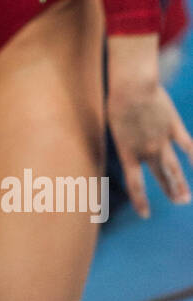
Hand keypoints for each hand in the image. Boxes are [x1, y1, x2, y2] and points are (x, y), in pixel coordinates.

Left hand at [108, 82, 192, 217]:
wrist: (132, 87)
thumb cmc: (116, 102)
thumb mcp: (114, 126)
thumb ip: (124, 141)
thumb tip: (130, 148)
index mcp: (128, 153)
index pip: (135, 184)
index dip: (140, 201)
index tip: (145, 214)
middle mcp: (146, 151)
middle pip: (160, 176)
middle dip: (169, 191)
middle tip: (178, 202)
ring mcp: (162, 140)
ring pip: (174, 168)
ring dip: (180, 184)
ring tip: (185, 198)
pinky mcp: (173, 127)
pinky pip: (187, 145)